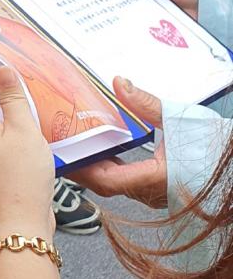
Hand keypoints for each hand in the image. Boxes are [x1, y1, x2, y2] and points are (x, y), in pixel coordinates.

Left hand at [72, 78, 167, 206]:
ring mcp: (158, 195)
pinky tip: (108, 152)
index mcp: (155, 178)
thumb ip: (146, 103)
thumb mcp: (179, 118)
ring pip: (119, 187)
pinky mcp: (162, 191)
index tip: (65, 155)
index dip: (83, 170)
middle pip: (107, 186)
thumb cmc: (214, 144)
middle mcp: (153, 193)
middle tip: (64, 149)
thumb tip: (118, 83)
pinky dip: (115, 169)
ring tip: (80, 147)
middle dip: (84, 169)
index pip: (107, 181)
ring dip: (98, 169)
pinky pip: (131, 184)